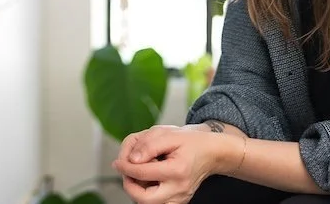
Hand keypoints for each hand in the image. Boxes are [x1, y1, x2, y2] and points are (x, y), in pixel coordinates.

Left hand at [112, 125, 239, 203]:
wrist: (211, 153)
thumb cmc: (190, 141)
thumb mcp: (168, 134)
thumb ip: (148, 145)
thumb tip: (131, 160)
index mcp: (177, 170)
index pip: (143, 173)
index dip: (126, 167)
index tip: (118, 162)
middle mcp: (179, 189)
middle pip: (144, 199)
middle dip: (129, 186)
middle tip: (126, 172)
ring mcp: (180, 198)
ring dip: (137, 190)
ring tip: (138, 172)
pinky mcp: (179, 202)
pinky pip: (157, 202)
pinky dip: (147, 192)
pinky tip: (149, 178)